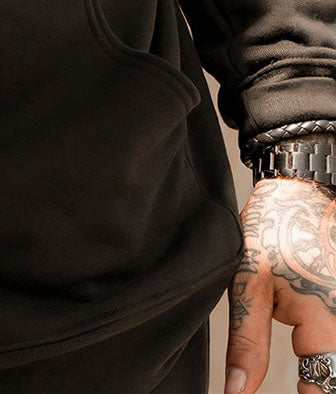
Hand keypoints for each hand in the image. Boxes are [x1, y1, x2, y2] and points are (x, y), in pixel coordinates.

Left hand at [224, 176, 335, 392]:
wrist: (300, 190)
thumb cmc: (274, 227)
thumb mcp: (249, 284)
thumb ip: (247, 343)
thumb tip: (236, 391)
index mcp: (329, 325)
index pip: (324, 388)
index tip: (287, 391)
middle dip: (315, 382)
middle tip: (293, 374)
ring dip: (323, 370)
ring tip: (301, 365)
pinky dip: (327, 352)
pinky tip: (312, 353)